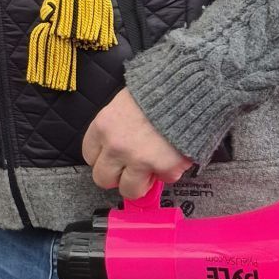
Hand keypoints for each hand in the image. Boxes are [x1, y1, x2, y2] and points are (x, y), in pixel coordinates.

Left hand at [81, 88, 192, 202]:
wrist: (189, 88)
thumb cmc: (158, 90)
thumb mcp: (125, 102)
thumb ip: (116, 126)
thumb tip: (115, 149)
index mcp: (103, 126)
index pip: (90, 156)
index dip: (105, 158)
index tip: (114, 158)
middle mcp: (115, 146)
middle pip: (103, 178)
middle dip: (118, 176)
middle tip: (132, 168)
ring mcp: (138, 159)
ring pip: (129, 190)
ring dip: (141, 183)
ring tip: (152, 169)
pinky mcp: (163, 167)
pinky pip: (164, 180)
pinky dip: (170, 172)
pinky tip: (173, 155)